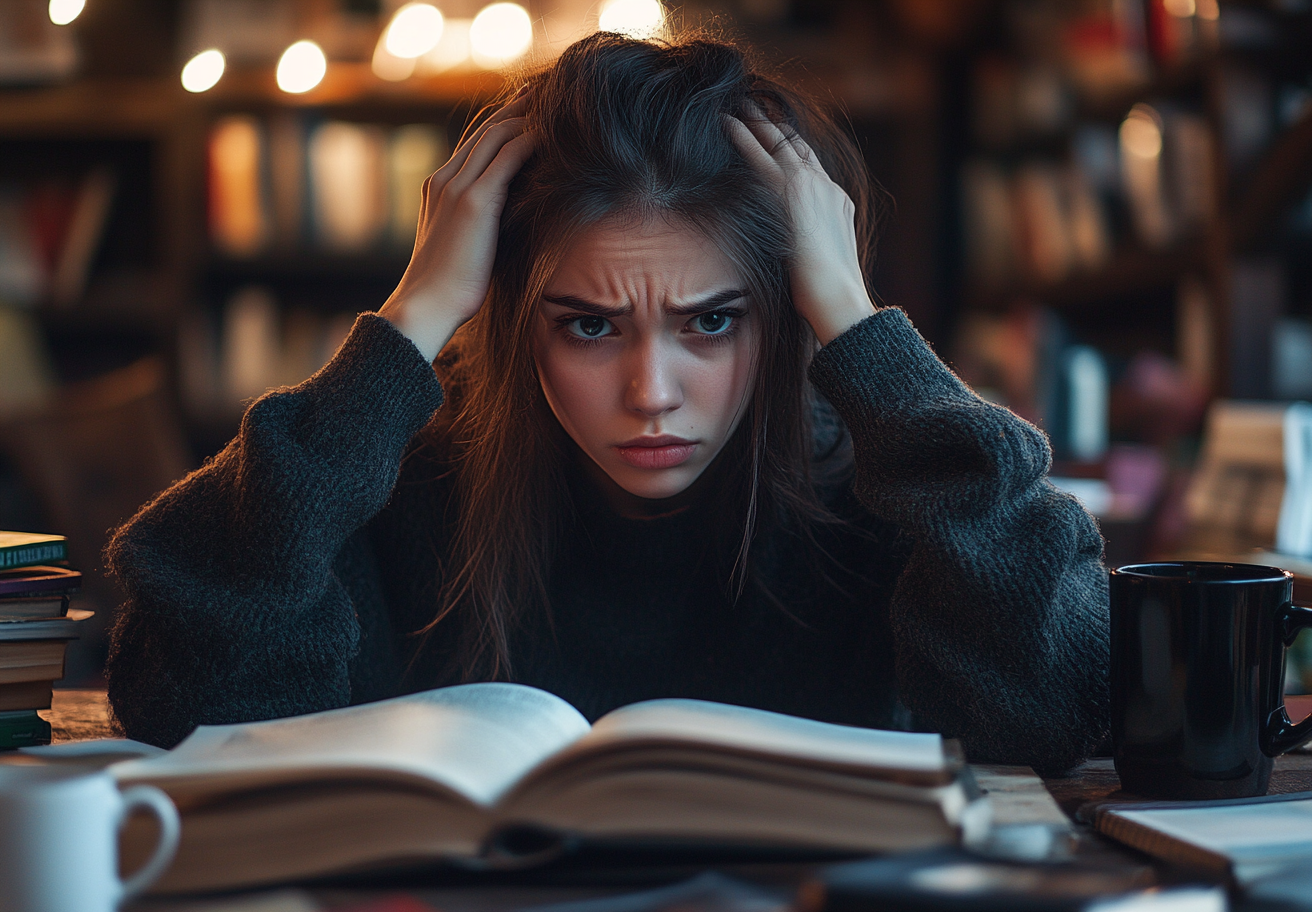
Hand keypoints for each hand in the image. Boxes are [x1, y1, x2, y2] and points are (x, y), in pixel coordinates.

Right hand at [379, 92, 535, 360]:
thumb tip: (508, 225)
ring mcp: (457, 187)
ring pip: (496, 136)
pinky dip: (530, 141)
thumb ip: (480, 226)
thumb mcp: (462, 247)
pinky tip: (551, 135)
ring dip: (526, 118)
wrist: (425, 305)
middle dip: (516, 110)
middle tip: (544, 95)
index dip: (502, 124)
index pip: (474, 143)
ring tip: (555, 106)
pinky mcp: (474, 201)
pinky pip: (507, 158)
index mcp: (438, 187)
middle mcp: (444, 179)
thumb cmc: (447, 289)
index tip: (527, 114)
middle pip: (486, 130)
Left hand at [724, 106, 876, 345]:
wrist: (837, 295)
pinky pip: (760, 155)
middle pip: (798, 147)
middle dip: (775, 127)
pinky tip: (726, 122)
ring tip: (740, 104)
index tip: (780, 138)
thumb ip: (811, 247)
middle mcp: (826, 188)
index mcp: (838, 204)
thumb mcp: (822, 263)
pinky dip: (743, 136)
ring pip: (779, 143)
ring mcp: (808, 186)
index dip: (795, 151)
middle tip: (756, 107)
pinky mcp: (789, 191)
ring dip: (758, 121)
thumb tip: (796, 256)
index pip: (814, 168)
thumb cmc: (828, 294)